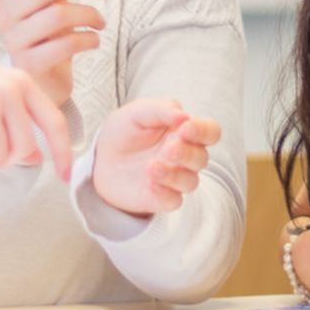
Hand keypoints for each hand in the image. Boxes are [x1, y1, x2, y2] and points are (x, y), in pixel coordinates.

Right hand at [0, 0, 107, 108]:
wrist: (42, 83)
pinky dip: (87, 39)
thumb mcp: (46, 2)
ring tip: (100, 21)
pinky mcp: (29, 65)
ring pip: (59, 14)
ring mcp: (14, 42)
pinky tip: (94, 40)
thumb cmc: (46, 37)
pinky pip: (64, 44)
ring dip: (90, 14)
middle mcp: (5, 16)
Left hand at [90, 99, 218, 216]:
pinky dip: (164, 193)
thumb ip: (161, 109)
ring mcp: (175, 179)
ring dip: (174, 175)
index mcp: (185, 132)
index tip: (185, 128)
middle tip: (168, 149)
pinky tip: (149, 183)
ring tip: (151, 166)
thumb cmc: (124, 132)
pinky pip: (174, 201)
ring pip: (190, 182)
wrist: (100, 158)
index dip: (203, 131)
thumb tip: (184, 115)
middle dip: (186, 154)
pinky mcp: (161, 198)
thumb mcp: (137, 112)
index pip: (210, 132)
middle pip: (202, 158)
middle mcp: (185, 157)